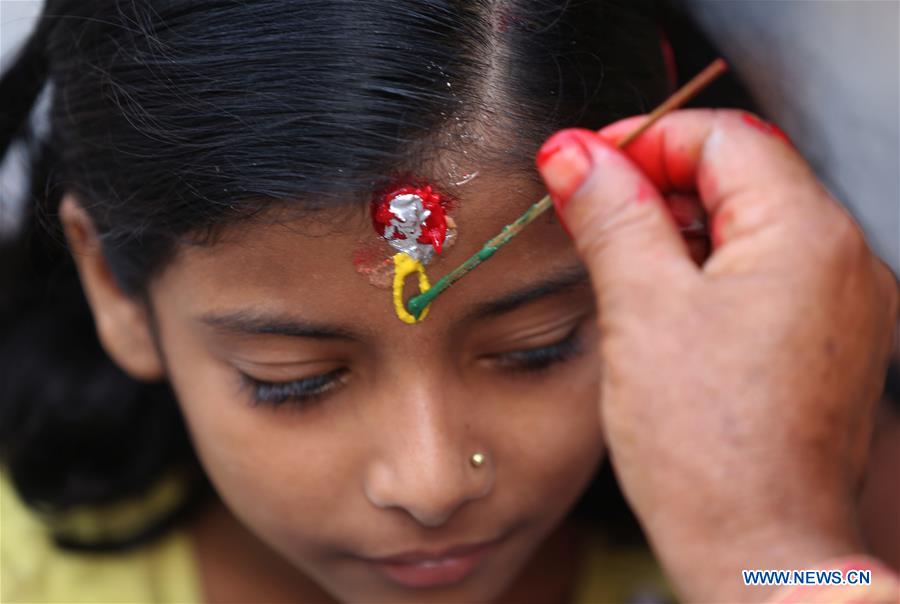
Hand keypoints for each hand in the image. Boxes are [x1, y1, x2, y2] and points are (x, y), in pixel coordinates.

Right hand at [535, 110, 897, 601]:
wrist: (757, 550)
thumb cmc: (706, 447)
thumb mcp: (640, 309)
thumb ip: (611, 215)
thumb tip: (574, 153)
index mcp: (806, 234)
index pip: (721, 136)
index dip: (642, 140)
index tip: (581, 164)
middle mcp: (842, 259)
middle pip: (738, 176)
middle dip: (655, 184)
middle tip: (589, 216)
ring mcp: (842, 304)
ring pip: (748, 225)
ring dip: (677, 229)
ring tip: (622, 270)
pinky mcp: (825, 341)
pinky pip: (764, 273)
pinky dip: (707, 270)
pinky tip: (663, 307)